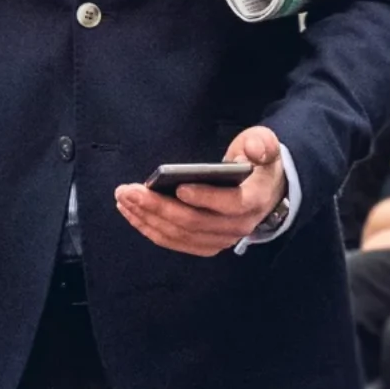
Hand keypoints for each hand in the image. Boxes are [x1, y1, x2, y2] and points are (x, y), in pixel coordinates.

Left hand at [113, 126, 285, 257]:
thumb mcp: (265, 146)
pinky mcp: (204, 245)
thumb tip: (254, 149)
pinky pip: (173, 241)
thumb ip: (261, 143)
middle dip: (158, 206)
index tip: (179, 187)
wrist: (264, 192)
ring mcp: (219, 240)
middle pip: (193, 222)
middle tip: (130, 190)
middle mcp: (236, 227)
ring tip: (124, 199)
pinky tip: (132, 213)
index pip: (229, 204)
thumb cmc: (257, 165)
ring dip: (147, 218)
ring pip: (179, 235)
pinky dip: (150, 229)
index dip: (205, 198)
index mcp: (253, 201)